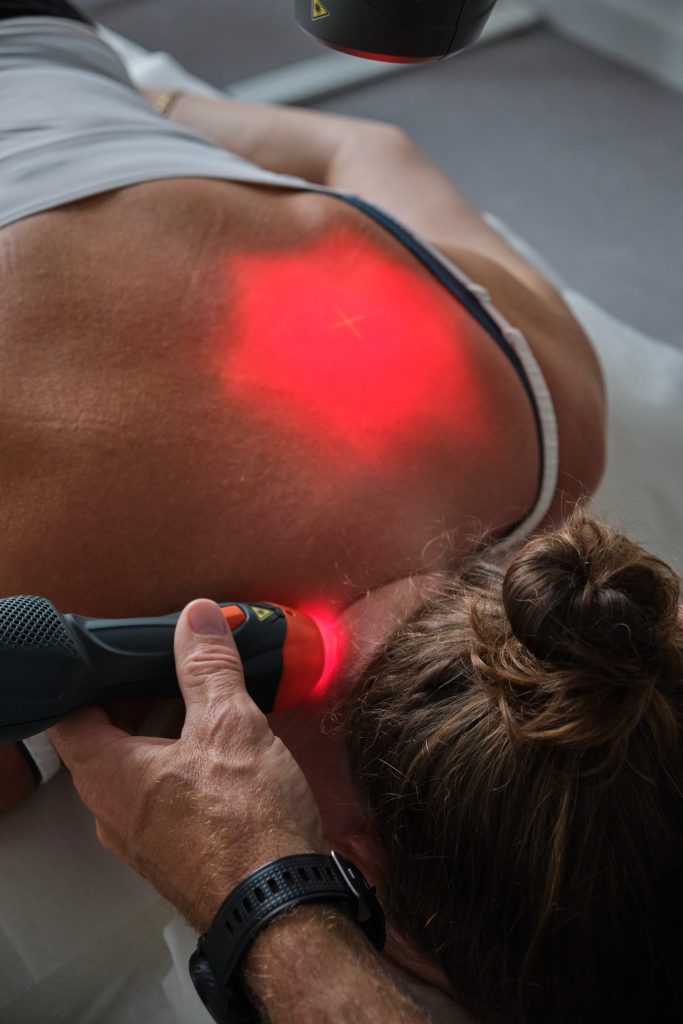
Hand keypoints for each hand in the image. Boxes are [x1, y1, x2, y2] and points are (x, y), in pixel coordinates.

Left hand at [49, 599, 324, 932]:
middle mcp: (112, 809)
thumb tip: (197, 616)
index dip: (89, 675)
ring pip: (139, 762)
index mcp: (107, 775)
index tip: (119, 649)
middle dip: (141, 691)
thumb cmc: (246, 824)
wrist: (282, 909)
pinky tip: (225, 743)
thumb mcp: (229, 726)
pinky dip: (185, 757)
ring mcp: (143, 833)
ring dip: (168, 724)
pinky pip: (165, 790)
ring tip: (209, 692)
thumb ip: (208, 667)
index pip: (68, 712)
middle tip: (177, 658)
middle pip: (106, 734)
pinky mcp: (175, 848)